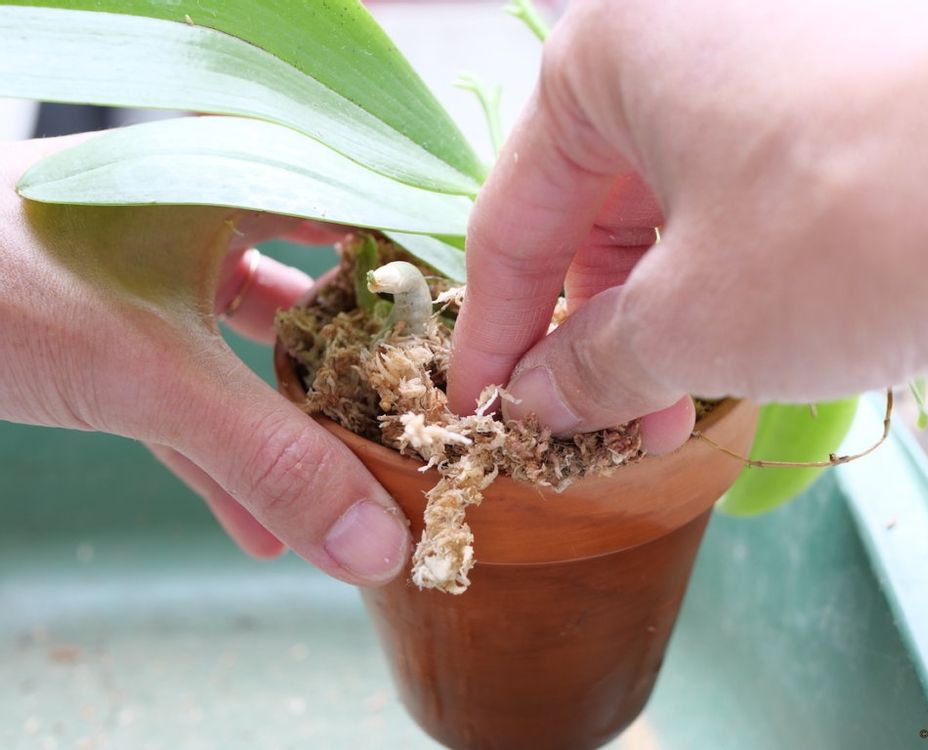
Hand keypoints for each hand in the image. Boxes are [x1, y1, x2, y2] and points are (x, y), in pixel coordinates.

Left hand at [1, 134, 409, 585]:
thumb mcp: (147, 374)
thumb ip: (267, 462)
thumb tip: (377, 541)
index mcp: (234, 175)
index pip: (369, 210)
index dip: (431, 271)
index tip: (484, 334)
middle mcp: (208, 215)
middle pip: (323, 295)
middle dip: (371, 368)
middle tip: (430, 421)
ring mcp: (161, 279)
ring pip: (260, 357)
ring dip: (301, 428)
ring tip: (362, 491)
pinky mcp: (118, 336)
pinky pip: (195, 396)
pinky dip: (225, 458)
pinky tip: (262, 531)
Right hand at [450, 0, 927, 446]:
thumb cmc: (867, 218)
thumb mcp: (699, 319)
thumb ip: (593, 365)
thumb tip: (534, 405)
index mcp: (605, 57)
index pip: (510, 222)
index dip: (493, 337)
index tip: (482, 416)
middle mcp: (671, 37)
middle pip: (587, 216)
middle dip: (589, 336)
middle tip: (598, 430)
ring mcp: (755, 56)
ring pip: (663, 212)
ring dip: (657, 319)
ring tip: (673, 408)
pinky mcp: (822, 92)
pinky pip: (730, 196)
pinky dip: (718, 278)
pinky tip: (734, 347)